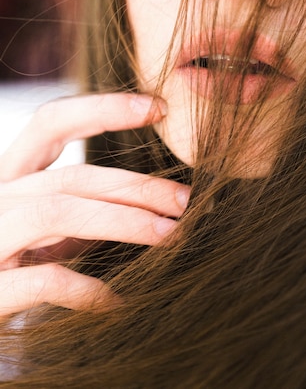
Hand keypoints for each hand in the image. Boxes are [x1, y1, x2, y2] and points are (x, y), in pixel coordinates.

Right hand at [0, 93, 189, 316]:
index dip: (103, 107)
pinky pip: (43, 280)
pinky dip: (85, 288)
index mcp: (12, 177)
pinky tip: (116, 301)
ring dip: (123, 221)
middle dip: (136, 185)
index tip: (157, 108)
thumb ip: (83, 210)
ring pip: (59, 213)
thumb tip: (154, 202)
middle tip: (185, 200)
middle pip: (72, 176)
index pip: (51, 123)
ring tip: (169, 235)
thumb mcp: (45, 230)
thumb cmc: (14, 265)